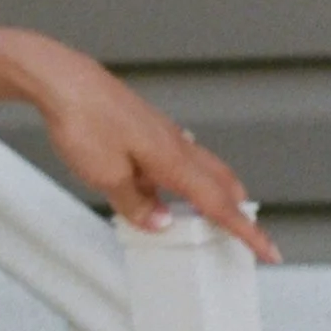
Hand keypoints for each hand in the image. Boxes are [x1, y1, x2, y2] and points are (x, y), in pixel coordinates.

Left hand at [22, 38, 277, 264]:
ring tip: (203, 219)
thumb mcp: (106, 175)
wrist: (62, 80)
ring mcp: (162, 133)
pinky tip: (160, 190)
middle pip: (221, 182)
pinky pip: (176, 159)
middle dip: (236, 210)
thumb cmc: (83, 118)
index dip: (246, 231)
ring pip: (201, 168)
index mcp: (173, 160)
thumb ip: (135, 203)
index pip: (219, 204)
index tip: (268, 250)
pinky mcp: (146, 128)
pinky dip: (183, 180)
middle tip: (244, 235)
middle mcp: (175, 144)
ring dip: (210, 194)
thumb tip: (158, 223)